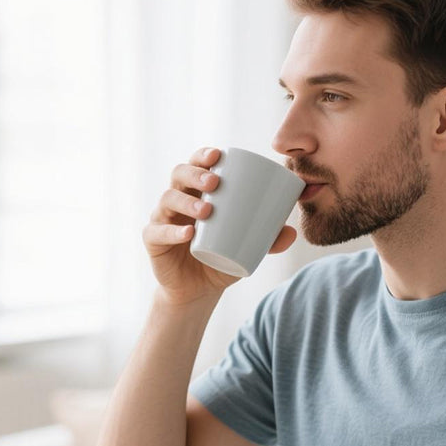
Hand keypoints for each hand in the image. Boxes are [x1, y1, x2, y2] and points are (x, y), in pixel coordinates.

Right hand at [143, 146, 296, 304]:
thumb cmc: (221, 258)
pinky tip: (187, 234)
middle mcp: (177, 200)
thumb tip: (292, 232)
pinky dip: (172, 232)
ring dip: (186, 202)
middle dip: (195, 174)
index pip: (196, 164)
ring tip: (206, 211)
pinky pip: (157, 232)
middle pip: (179, 175)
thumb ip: (268, 240)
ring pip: (167, 199)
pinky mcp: (153, 241)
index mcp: (197, 192)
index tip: (218, 156)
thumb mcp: (247, 248)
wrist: (198, 290)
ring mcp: (162, 219)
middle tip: (214, 183)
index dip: (203, 155)